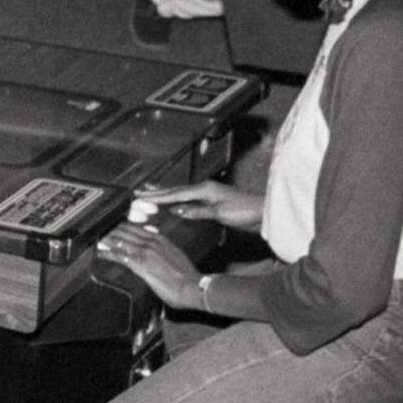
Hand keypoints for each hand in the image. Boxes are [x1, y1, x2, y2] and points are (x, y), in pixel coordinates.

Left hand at [98, 223, 204, 309]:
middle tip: (98, 231)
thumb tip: (157, 247)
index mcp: (160, 239)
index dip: (122, 227)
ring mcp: (145, 251)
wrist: (193, 286)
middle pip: (125, 230)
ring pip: (120, 240)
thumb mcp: (176, 257)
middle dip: (111, 230)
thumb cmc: (187, 277)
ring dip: (106, 239)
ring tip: (95, 239)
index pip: (136, 228)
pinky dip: (107, 253)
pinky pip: (118, 256)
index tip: (113, 227)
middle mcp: (151, 241)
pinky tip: (99, 252)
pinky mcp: (140, 263)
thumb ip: (165, 249)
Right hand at [133, 178, 263, 230]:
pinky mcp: (212, 201)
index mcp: (204, 189)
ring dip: (165, 193)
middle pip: (176, 190)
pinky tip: (173, 202)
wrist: (263, 214)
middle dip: (157, 191)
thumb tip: (176, 210)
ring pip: (181, 193)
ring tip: (150, 190)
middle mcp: (205, 189)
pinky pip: (188, 198)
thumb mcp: (220, 213)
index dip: (158, 196)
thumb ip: (198, 211)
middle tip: (139, 191)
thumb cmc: (245, 211)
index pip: (176, 193)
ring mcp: (208, 194)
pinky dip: (176, 199)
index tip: (142, 196)